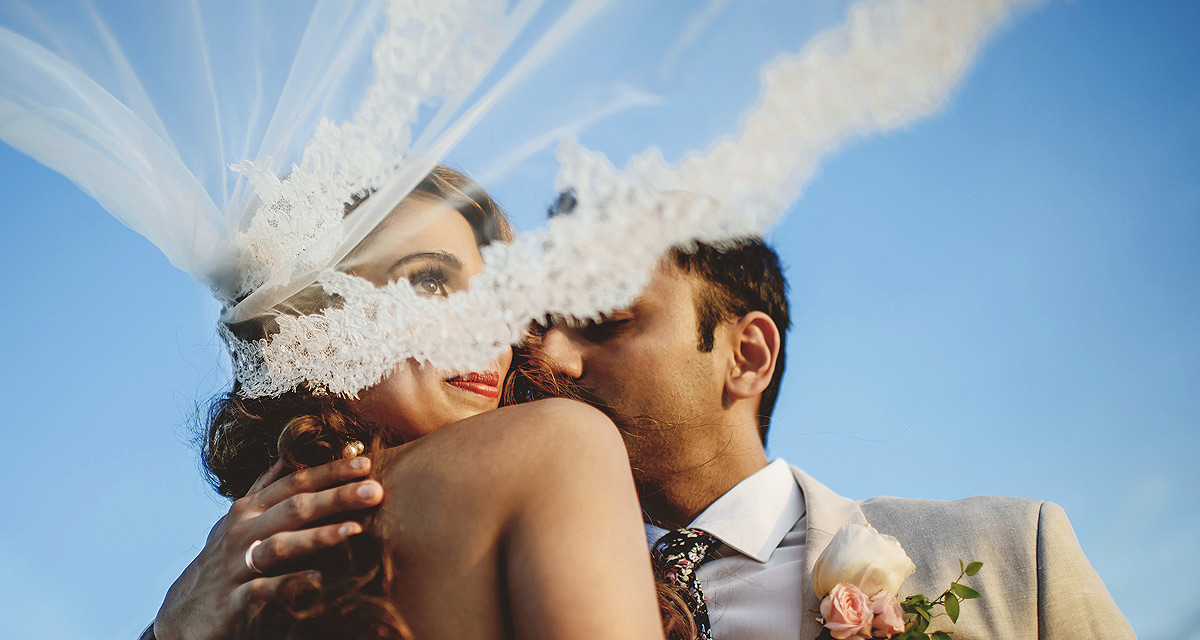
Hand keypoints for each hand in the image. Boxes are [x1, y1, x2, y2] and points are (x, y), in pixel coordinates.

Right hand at [152, 456, 383, 639]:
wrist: (180, 616)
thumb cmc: (220, 564)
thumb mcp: (237, 521)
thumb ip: (263, 489)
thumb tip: (287, 457)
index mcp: (249, 510)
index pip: (294, 482)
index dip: (329, 471)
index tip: (365, 462)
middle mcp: (242, 532)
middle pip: (294, 507)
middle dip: (336, 496)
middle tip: (375, 489)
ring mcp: (235, 565)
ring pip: (280, 545)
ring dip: (319, 536)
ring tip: (355, 529)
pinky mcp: (232, 600)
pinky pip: (263, 590)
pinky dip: (290, 584)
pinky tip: (318, 579)